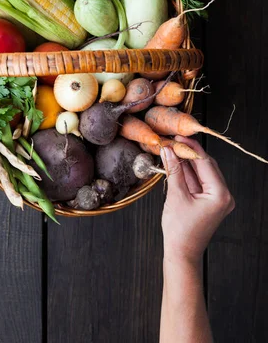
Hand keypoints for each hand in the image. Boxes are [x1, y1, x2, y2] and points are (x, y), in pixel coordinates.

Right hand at [161, 136, 234, 265]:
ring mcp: (218, 199)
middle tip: (172, 142)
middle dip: (188, 154)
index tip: (177, 137)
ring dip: (187, 163)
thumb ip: (174, 170)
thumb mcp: (176, 195)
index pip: (205, 162)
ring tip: (171, 151)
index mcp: (220, 194)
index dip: (190, 148)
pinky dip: (188, 174)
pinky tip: (176, 165)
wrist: (182, 254)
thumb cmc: (180, 230)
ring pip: (202, 173)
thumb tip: (168, 150)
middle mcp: (224, 196)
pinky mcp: (210, 202)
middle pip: (206, 166)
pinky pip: (200, 183)